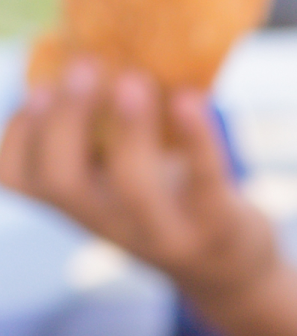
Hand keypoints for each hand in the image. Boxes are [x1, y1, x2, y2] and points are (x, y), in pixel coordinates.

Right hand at [0, 62, 278, 306]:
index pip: (22, 179)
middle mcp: (116, 226)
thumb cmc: (171, 209)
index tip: (37, 91)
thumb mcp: (123, 184)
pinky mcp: (219, 226)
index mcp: (84, 208)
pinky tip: (191, 100)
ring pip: (132, 187)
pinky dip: (198, 139)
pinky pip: (205, 181)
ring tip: (135, 80)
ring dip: (129, 128)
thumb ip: (99, 144)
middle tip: (84, 68)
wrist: (235, 277)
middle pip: (63, 181)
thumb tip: (84, 58)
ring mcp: (168, 233)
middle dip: (64, 120)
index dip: (16, 132)